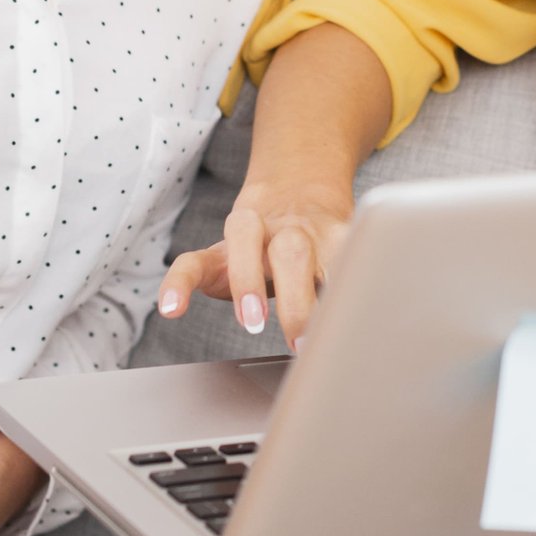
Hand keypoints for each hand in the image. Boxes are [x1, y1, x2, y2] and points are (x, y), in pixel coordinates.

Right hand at [158, 178, 354, 349]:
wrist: (299, 192)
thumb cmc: (324, 251)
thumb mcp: (346, 267)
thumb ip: (350, 294)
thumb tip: (364, 343)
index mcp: (330, 238)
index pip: (339, 261)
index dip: (342, 296)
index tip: (344, 334)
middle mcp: (290, 230)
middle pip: (292, 247)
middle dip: (295, 295)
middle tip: (300, 340)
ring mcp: (251, 235)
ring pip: (243, 233)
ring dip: (247, 278)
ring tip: (252, 322)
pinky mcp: (216, 253)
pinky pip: (191, 260)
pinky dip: (177, 283)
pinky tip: (171, 310)